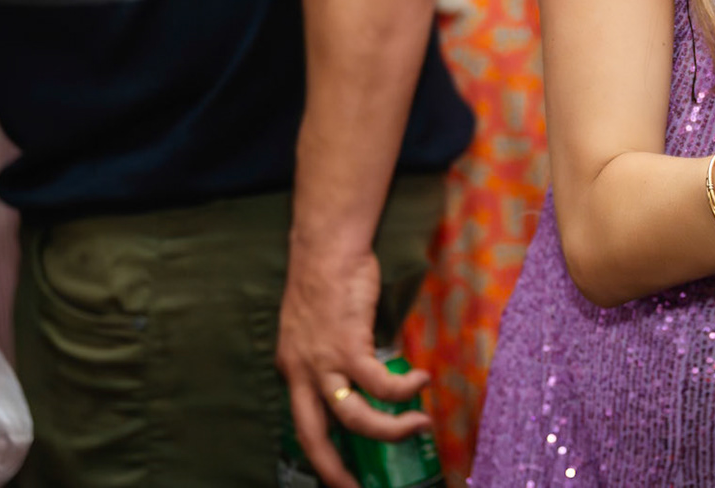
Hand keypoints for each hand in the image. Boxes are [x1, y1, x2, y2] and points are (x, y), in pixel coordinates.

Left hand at [276, 245, 431, 487]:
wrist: (326, 249)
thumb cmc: (328, 281)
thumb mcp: (316, 328)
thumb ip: (330, 357)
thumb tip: (358, 380)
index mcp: (293, 370)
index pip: (302, 424)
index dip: (320, 454)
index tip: (340, 474)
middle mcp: (301, 373)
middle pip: (313, 436)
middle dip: (333, 470)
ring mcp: (323, 361)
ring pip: (353, 416)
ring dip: (388, 429)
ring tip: (419, 426)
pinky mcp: (349, 345)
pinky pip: (379, 382)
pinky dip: (403, 388)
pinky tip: (421, 380)